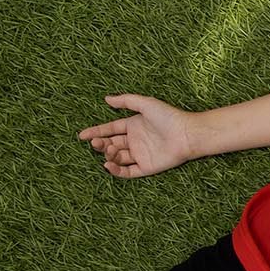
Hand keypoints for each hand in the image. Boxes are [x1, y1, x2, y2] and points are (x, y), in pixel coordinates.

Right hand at [78, 94, 199, 178]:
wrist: (187, 134)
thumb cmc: (169, 117)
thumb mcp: (146, 104)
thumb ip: (126, 100)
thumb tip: (106, 98)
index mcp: (134, 126)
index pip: (110, 129)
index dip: (96, 132)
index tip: (82, 135)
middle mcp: (136, 141)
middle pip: (112, 144)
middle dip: (101, 143)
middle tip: (96, 143)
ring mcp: (141, 155)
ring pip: (117, 158)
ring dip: (108, 154)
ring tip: (109, 149)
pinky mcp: (147, 167)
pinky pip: (127, 172)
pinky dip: (116, 170)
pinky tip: (108, 165)